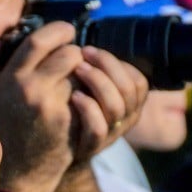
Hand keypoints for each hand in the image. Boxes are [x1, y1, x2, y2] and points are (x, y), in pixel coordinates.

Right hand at [0, 21, 82, 191]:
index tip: (69, 33)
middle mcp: (29, 87)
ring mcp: (50, 104)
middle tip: (80, 66)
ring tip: (81, 87)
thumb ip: (12, 70)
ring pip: (84, 76)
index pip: (40, 40)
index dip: (60, 32)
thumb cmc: (7, 133)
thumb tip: (20, 43)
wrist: (15, 174)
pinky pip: (88, 98)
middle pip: (70, 54)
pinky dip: (90, 99)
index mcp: (11, 77)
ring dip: (88, 78)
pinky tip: (82, 108)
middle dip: (81, 58)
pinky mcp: (67, 121)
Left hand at [69, 46, 147, 162]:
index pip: (138, 81)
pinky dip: (88, 108)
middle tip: (83, 54)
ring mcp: (109, 135)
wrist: (53, 149)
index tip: (90, 50)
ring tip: (77, 69)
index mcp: (130, 105)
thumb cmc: (71, 110)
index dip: (117, 63)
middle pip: (129, 89)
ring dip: (97, 82)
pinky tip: (73, 95)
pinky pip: (98, 128)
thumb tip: (87, 42)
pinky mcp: (91, 147)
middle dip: (107, 65)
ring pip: (116, 107)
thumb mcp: (90, 89)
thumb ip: (97, 72)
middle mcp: (124, 121)